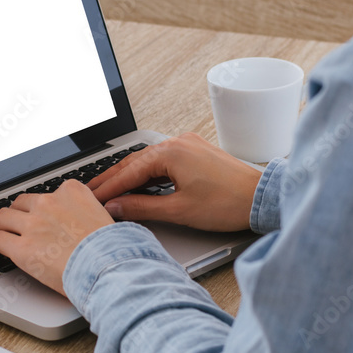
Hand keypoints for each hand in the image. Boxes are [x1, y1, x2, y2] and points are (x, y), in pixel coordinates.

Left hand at [0, 180, 114, 294]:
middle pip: (22, 203)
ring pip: (3, 218)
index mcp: (71, 192)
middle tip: (11, 220)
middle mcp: (50, 203)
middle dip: (15, 212)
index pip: (49, 193)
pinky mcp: (22, 248)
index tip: (39, 211)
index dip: (41, 205)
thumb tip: (89, 220)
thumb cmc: (113, 249)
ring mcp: (34, 225)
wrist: (108, 267)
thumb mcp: (105, 217)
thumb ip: (90, 212)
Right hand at [89, 133, 261, 231]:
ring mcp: (188, 145)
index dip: (108, 188)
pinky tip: (140, 182)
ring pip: (148, 160)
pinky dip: (148, 172)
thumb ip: (142, 207)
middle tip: (91, 192)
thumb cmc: (228, 203)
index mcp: (171, 152)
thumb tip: (117, 207)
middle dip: (112, 178)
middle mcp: (178, 143)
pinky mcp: (197, 152)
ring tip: (110, 189)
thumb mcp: (179, 210)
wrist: (262, 198)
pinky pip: (164, 160)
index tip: (92, 200)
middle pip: (135, 162)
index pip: (128, 171)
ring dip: (129, 175)